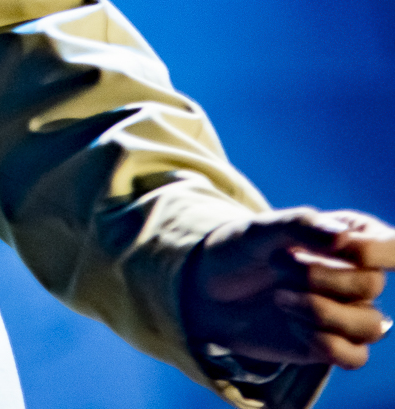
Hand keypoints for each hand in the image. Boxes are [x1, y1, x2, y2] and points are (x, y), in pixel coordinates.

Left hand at [184, 207, 394, 369]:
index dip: (373, 250)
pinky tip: (293, 327)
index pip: (389, 245)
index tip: (336, 246)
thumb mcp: (258, 230)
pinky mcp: (332, 345)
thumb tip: (343, 237)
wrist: (207, 290)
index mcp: (348, 238)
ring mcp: (346, 313)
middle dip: (319, 277)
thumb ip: (299, 226)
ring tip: (279, 297)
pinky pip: (355, 356)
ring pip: (370, 325)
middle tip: (278, 266)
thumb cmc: (238, 252)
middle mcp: (355, 276)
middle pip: (371, 284)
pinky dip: (325, 344)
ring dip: (320, 312)